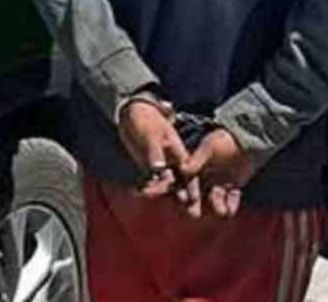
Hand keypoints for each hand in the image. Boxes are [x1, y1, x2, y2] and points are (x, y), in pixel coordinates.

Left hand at [118, 101, 200, 215]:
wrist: (132, 114)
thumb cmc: (145, 120)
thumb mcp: (150, 134)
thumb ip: (154, 152)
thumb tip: (158, 168)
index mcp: (178, 151)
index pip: (189, 172)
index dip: (192, 186)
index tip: (195, 199)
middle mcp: (172, 160)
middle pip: (182, 181)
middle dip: (188, 198)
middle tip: (194, 214)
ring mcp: (160, 163)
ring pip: (167, 183)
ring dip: (168, 195)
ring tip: (173, 210)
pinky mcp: (148, 165)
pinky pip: (150, 179)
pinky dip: (149, 187)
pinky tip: (143, 195)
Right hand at [180, 129, 255, 217]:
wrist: (249, 140)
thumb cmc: (225, 140)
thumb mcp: (209, 147)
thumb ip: (197, 159)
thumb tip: (183, 169)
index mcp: (196, 165)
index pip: (185, 180)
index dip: (183, 190)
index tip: (182, 199)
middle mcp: (205, 175)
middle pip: (197, 193)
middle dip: (195, 203)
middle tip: (195, 214)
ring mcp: (219, 181)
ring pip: (214, 198)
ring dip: (216, 205)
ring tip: (219, 212)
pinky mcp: (233, 185)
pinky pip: (231, 198)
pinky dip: (231, 204)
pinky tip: (230, 211)